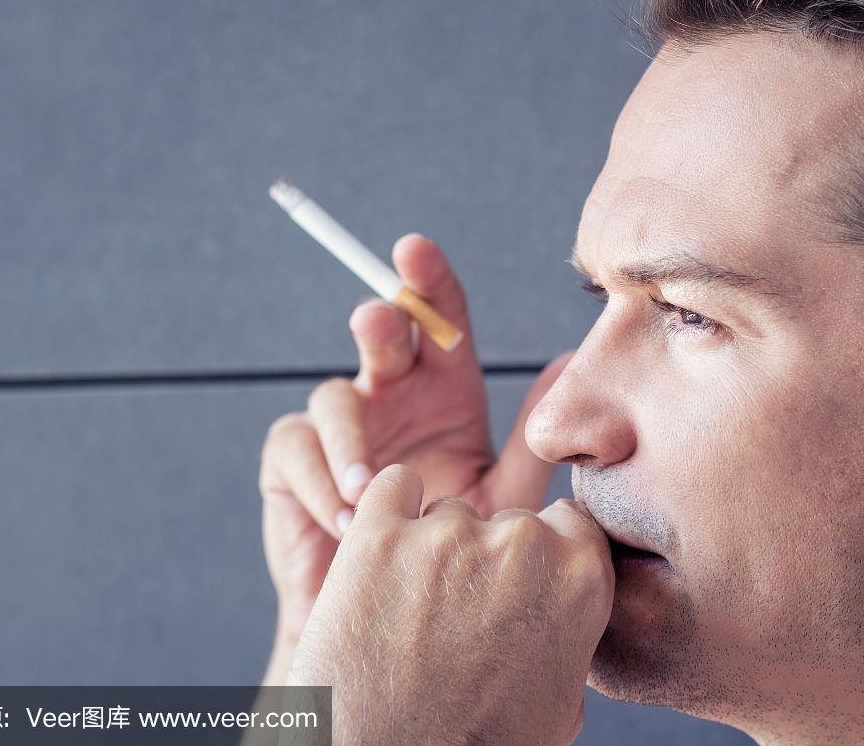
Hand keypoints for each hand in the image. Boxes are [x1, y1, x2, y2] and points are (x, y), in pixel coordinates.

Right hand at [257, 233, 571, 679]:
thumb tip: (569, 364)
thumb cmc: (452, 549)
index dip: (428, 282)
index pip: (440, 323)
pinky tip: (346, 518)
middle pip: (380, 336)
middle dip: (380, 321)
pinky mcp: (294, 462)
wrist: (398, 615)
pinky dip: (319, 481)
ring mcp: (341, 426)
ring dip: (350, 440)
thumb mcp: (498, 494)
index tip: (414, 249)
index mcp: (444, 392)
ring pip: (333, 396)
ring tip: (369, 492)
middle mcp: (391, 396)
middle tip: (380, 320)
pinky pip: (295, 447)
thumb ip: (529, 436)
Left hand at [287, 464, 614, 745]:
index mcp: (579, 579)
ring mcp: (448, 536)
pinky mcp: (379, 535)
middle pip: (506, 521)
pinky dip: (388, 513)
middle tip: (458, 620)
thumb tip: (566, 601)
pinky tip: (382, 562)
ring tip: (411, 618)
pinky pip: (392, 488)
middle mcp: (521, 544)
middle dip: (486, 560)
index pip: (570, 524)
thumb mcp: (559, 701)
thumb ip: (571, 628)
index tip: (517, 583)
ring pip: (447, 513)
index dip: (542, 554)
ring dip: (433, 549)